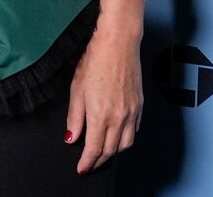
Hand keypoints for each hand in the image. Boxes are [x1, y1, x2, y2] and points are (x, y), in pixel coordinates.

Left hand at [66, 28, 142, 174]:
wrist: (118, 44)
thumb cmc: (95, 61)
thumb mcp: (76, 89)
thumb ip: (75, 118)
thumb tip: (72, 138)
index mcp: (100, 115)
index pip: (94, 149)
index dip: (87, 162)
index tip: (82, 168)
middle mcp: (119, 118)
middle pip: (111, 150)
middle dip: (99, 160)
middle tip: (90, 164)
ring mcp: (132, 112)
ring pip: (125, 144)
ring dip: (114, 152)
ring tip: (103, 153)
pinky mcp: (140, 106)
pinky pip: (135, 131)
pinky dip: (126, 139)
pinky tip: (118, 136)